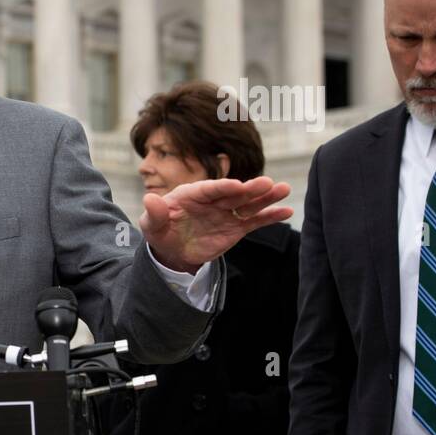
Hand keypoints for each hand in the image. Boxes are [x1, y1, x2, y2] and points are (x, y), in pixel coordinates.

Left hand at [140, 176, 293, 272]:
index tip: (237, 186)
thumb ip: (154, 213)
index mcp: (191, 194)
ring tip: (284, 190)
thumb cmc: (160, 232)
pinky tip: (286, 211)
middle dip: (250, 189)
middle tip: (268, 183)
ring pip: (248, 204)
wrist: (172, 251)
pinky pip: (254, 221)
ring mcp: (226, 213)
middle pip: (233, 193)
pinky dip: (270, 216)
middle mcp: (212, 200)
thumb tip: (148, 198)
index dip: (223, 187)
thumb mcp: (151, 226)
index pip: (209, 189)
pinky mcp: (236, 227)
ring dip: (266, 198)